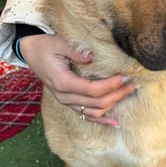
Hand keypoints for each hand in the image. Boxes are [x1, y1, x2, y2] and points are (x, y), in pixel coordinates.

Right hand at [19, 34, 135, 126]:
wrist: (31, 52)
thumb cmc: (45, 46)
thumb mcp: (59, 43)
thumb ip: (75, 51)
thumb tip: (91, 56)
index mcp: (62, 82)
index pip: (92, 89)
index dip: (110, 85)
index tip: (125, 77)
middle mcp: (64, 96)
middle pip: (96, 102)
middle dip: (117, 94)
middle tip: (133, 84)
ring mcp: (67, 102)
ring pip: (94, 111)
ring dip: (113, 104)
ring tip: (129, 93)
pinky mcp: (70, 102)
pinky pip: (87, 116)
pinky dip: (102, 121)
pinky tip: (116, 123)